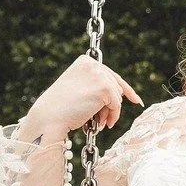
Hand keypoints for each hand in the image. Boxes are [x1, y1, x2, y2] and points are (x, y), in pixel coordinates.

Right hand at [20, 55, 140, 138]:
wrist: (49, 117)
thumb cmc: (61, 108)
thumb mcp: (79, 89)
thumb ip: (96, 85)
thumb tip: (124, 93)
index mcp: (84, 61)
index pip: (110, 75)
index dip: (122, 89)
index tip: (135, 100)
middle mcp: (92, 64)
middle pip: (116, 85)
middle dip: (110, 104)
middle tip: (102, 120)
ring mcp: (99, 74)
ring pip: (118, 96)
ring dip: (109, 111)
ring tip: (98, 121)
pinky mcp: (104, 87)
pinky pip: (117, 105)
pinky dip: (113, 116)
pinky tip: (104, 124)